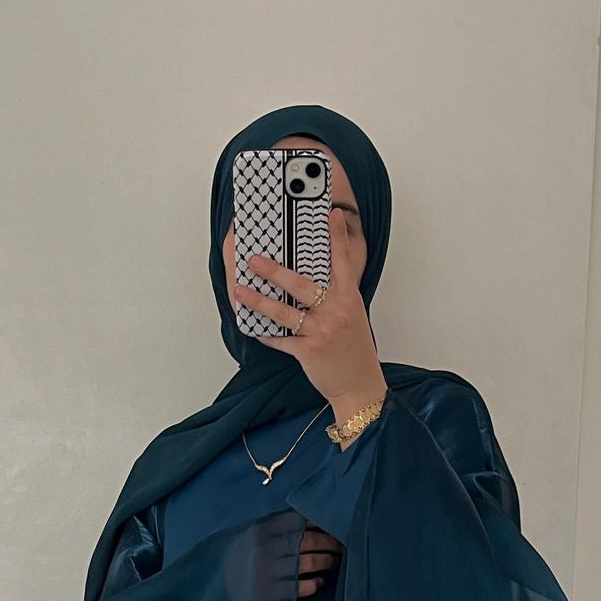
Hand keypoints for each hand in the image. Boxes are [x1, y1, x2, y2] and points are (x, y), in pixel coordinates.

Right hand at [224, 514, 342, 600]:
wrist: (213, 589)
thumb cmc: (237, 559)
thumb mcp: (248, 538)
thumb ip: (272, 529)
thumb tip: (309, 522)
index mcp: (260, 530)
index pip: (297, 520)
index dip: (318, 522)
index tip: (333, 525)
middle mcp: (263, 548)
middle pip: (307, 540)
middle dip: (329, 543)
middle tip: (340, 546)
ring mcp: (264, 571)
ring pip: (306, 562)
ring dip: (325, 562)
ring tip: (333, 562)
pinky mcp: (265, 593)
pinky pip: (297, 587)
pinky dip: (312, 585)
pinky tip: (318, 582)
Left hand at [233, 207, 387, 422]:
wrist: (360, 386)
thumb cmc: (354, 351)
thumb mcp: (352, 317)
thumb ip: (336, 298)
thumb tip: (308, 282)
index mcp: (349, 299)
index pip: (342, 261)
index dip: (336, 237)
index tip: (332, 214)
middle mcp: (336, 312)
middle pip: (300, 285)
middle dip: (274, 271)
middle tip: (254, 259)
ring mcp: (322, 331)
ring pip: (284, 312)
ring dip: (258, 301)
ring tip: (240, 290)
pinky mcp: (309, 351)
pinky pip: (280, 340)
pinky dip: (265, 333)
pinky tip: (252, 326)